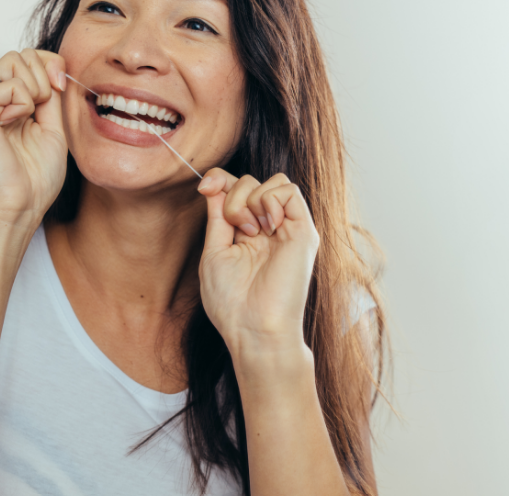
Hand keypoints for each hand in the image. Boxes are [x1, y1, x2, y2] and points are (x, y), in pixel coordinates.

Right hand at [0, 49, 67, 229]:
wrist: (20, 206)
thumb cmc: (35, 177)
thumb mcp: (53, 128)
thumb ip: (51, 96)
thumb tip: (54, 67)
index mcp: (7, 103)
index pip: (27, 58)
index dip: (50, 64)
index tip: (61, 87)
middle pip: (20, 54)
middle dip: (44, 74)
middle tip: (45, 107)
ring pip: (13, 60)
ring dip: (36, 88)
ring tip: (29, 118)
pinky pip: (9, 84)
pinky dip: (23, 103)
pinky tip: (14, 124)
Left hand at [197, 169, 319, 360]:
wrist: (255, 329)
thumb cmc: (232, 302)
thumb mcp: (215, 251)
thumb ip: (217, 216)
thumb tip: (214, 184)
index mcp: (247, 232)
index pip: (236, 188)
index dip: (219, 179)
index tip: (204, 187)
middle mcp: (269, 227)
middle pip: (251, 180)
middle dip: (233, 196)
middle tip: (236, 229)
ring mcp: (287, 228)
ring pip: (273, 180)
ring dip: (252, 199)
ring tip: (251, 231)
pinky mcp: (303, 231)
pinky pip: (289, 190)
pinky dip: (271, 200)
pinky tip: (267, 226)